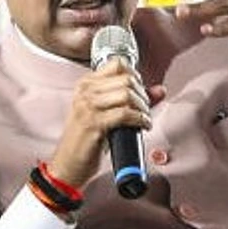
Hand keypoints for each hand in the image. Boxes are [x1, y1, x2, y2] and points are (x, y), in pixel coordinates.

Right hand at [48, 58, 165, 188]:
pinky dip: (140, 120)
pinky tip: (142, 126)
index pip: (117, 64)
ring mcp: (88, 107)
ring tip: (143, 119)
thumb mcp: (106, 114)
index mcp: (85, 85)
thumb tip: (159, 90)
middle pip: (126, 79)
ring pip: (127, 94)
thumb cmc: (86, 141)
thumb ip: (132, 100)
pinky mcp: (94, 124)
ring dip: (142, 107)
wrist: (68, 165)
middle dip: (143, 94)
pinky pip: (126, 114)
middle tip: (144, 109)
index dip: (135, 76)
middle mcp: (85, 92)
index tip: (140, 91)